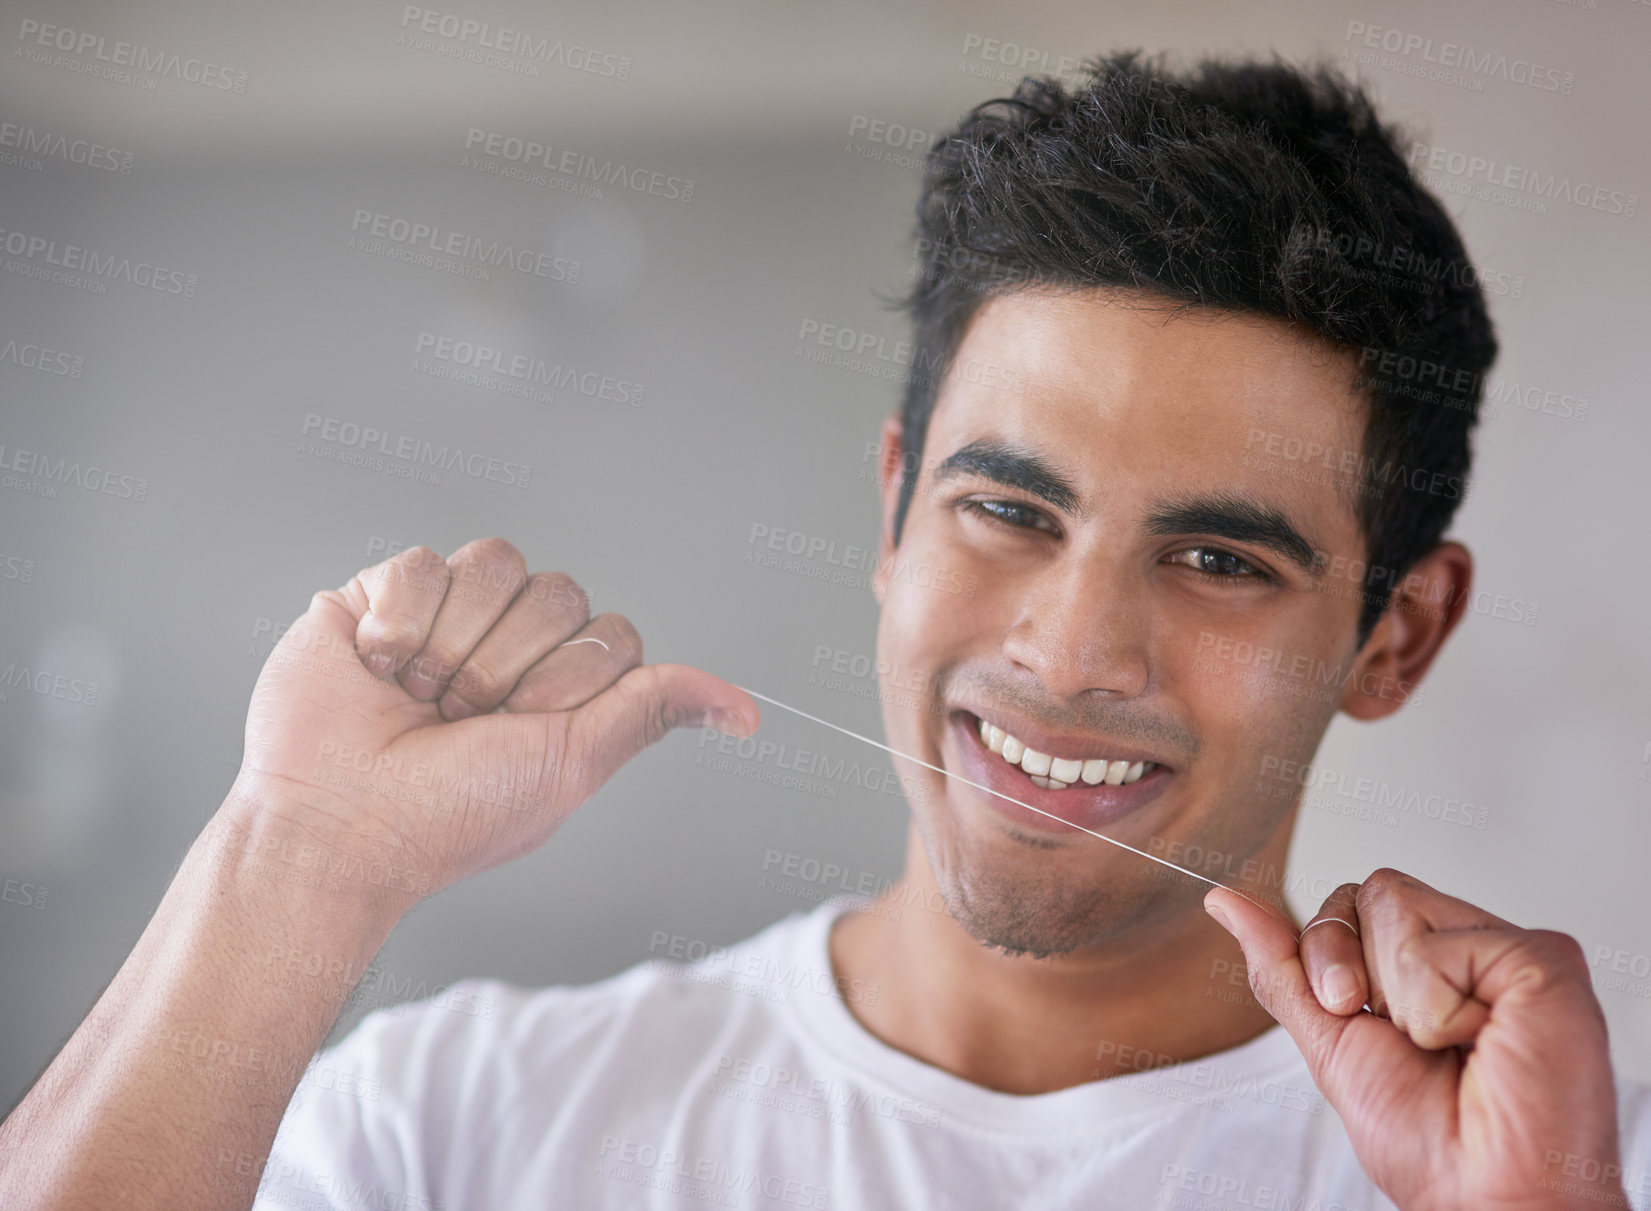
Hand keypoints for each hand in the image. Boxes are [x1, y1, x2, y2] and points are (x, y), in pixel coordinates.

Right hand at [228, 539, 757, 909]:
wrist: (336, 825)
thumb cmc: (450, 815)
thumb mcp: (572, 765)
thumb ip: (652, 711)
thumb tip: (748, 713)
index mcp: (559, 687)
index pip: (613, 633)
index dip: (571, 681)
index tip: (524, 730)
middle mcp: (508, 644)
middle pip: (560, 592)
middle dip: (510, 668)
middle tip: (461, 719)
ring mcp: (447, 615)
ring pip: (497, 563)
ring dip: (456, 645)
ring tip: (418, 697)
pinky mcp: (382, 593)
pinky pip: (426, 562)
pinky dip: (402, 623)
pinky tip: (378, 667)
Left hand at [1206, 870, 1625, 1210]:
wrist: (1482, 1192)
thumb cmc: (1427, 1141)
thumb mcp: (1329, 1042)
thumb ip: (1281, 966)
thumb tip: (1222, 901)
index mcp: (1429, 965)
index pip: (1354, 901)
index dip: (1327, 951)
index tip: (1346, 1012)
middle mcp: (1471, 948)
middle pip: (1372, 892)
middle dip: (1351, 966)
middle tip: (1402, 1038)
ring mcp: (1507, 949)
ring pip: (1396, 901)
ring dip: (1397, 994)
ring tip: (1450, 1044)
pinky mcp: (1542, 957)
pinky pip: (1442, 942)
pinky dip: (1437, 1006)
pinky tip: (1480, 1041)